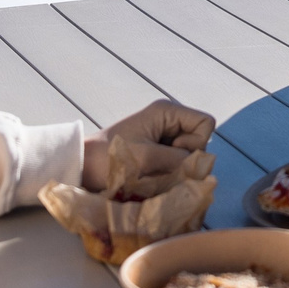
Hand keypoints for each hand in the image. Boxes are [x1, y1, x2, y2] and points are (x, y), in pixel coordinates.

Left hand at [82, 98, 215, 190]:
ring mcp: (163, 135)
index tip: (172, 151)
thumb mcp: (147, 157)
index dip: (196, 142)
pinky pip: (176, 162)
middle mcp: (169, 120)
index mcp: (167, 111)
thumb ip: (178, 160)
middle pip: (199, 140)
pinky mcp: (157, 150)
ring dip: (175, 168)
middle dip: (185, 157)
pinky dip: (168, 172)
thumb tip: (202, 169)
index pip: (206, 123)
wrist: (82, 166)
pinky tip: (150, 176)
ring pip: (188, 154)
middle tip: (159, 165)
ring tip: (152, 173)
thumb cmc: (110, 157)